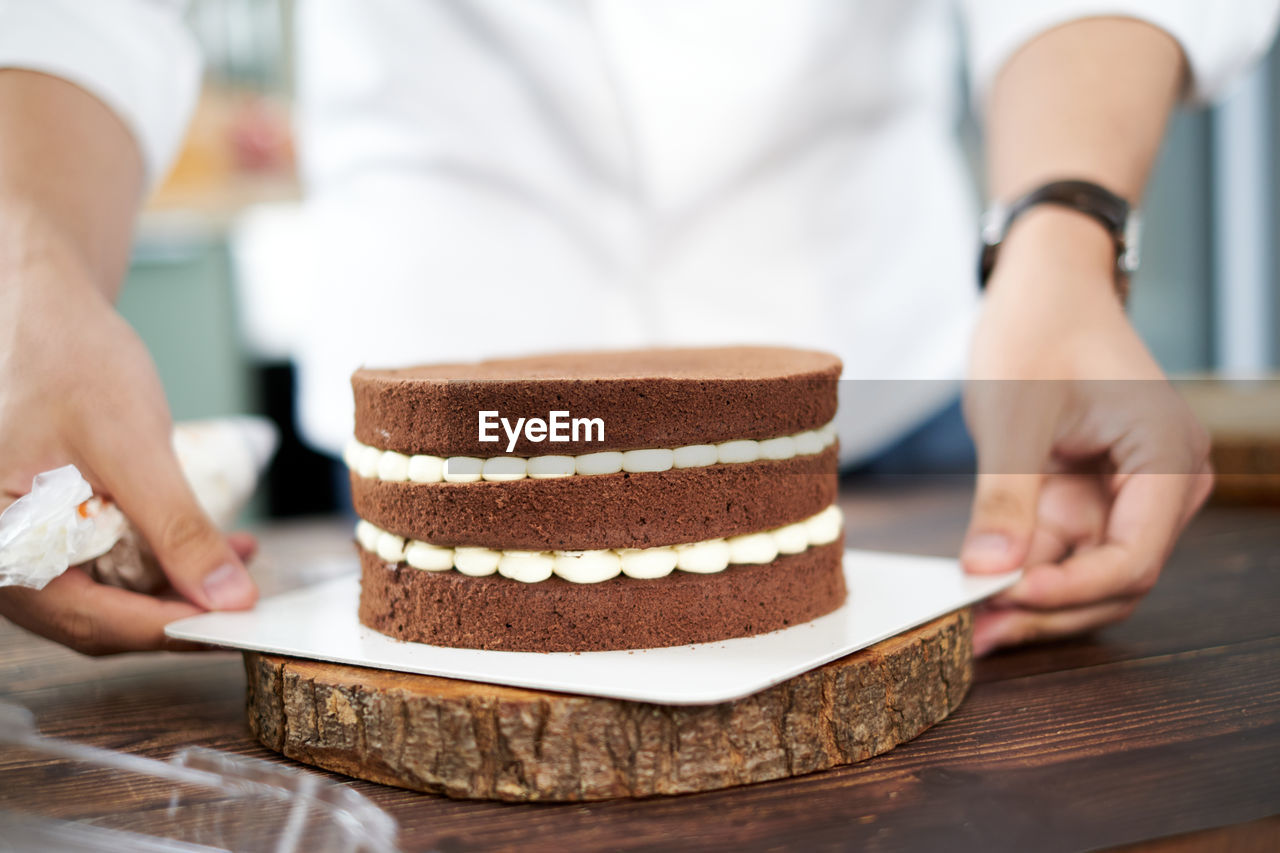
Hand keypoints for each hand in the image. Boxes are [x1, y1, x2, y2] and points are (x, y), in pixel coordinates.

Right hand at [0, 229, 257, 653]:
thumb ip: (177, 530)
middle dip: (178, 614)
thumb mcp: (132, 449)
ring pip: (107, 596)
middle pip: (97, 619)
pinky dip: (162, 563)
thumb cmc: (69, 363)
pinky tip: (215, 547)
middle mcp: (1, 554)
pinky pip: (108, 565)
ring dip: (176, 590)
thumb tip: (228, 599)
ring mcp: (25, 545)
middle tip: (247, 604)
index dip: (168, 629)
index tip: (235, 628)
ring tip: (241, 567)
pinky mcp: (51, 530)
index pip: (88, 618)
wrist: (47, 313)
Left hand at [961, 209, 1212, 655]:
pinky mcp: (1092, 498)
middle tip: (975, 635)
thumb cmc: (1038, 328)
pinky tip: (976, 596)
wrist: (1043, 287)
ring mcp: (1129, 495)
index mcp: (1165, 455)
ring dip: (1032, 606)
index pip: (1133, 556)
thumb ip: (1006, 495)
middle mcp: (1162, 484)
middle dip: (1046, 611)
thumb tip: (990, 574)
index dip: (1069, 590)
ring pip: (1089, 578)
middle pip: (1116, 580)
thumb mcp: (1014, 413)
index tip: (1002, 599)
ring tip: (967, 630)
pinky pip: (1065, 554)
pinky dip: (1023, 576)